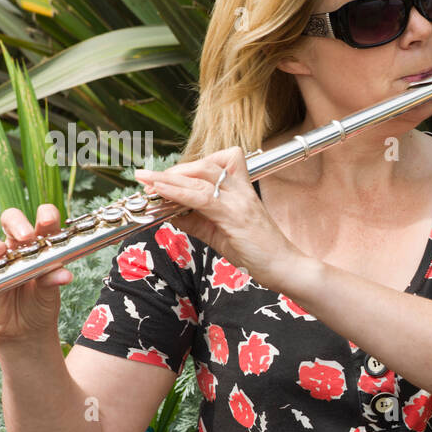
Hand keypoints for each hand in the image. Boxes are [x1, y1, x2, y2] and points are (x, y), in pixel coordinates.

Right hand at [0, 204, 71, 344]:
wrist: (24, 330)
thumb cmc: (41, 305)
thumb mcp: (50, 294)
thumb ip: (53, 280)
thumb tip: (65, 275)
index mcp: (42, 246)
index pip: (45, 222)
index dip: (45, 215)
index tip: (46, 219)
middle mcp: (20, 248)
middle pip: (13, 221)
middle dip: (17, 224)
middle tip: (25, 236)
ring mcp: (0, 259)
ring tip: (0, 252)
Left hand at [134, 148, 306, 295]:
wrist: (285, 268)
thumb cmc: (257, 252)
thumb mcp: (219, 233)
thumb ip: (195, 220)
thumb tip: (169, 212)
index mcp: (241, 190)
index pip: (213, 164)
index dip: (186, 167)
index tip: (164, 177)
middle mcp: (241, 190)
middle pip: (203, 165)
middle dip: (173, 170)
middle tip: (148, 178)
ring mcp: (239, 200)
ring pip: (200, 177)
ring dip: (168, 177)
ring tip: (145, 179)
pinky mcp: (235, 215)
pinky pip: (201, 197)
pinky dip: (177, 191)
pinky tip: (160, 191)